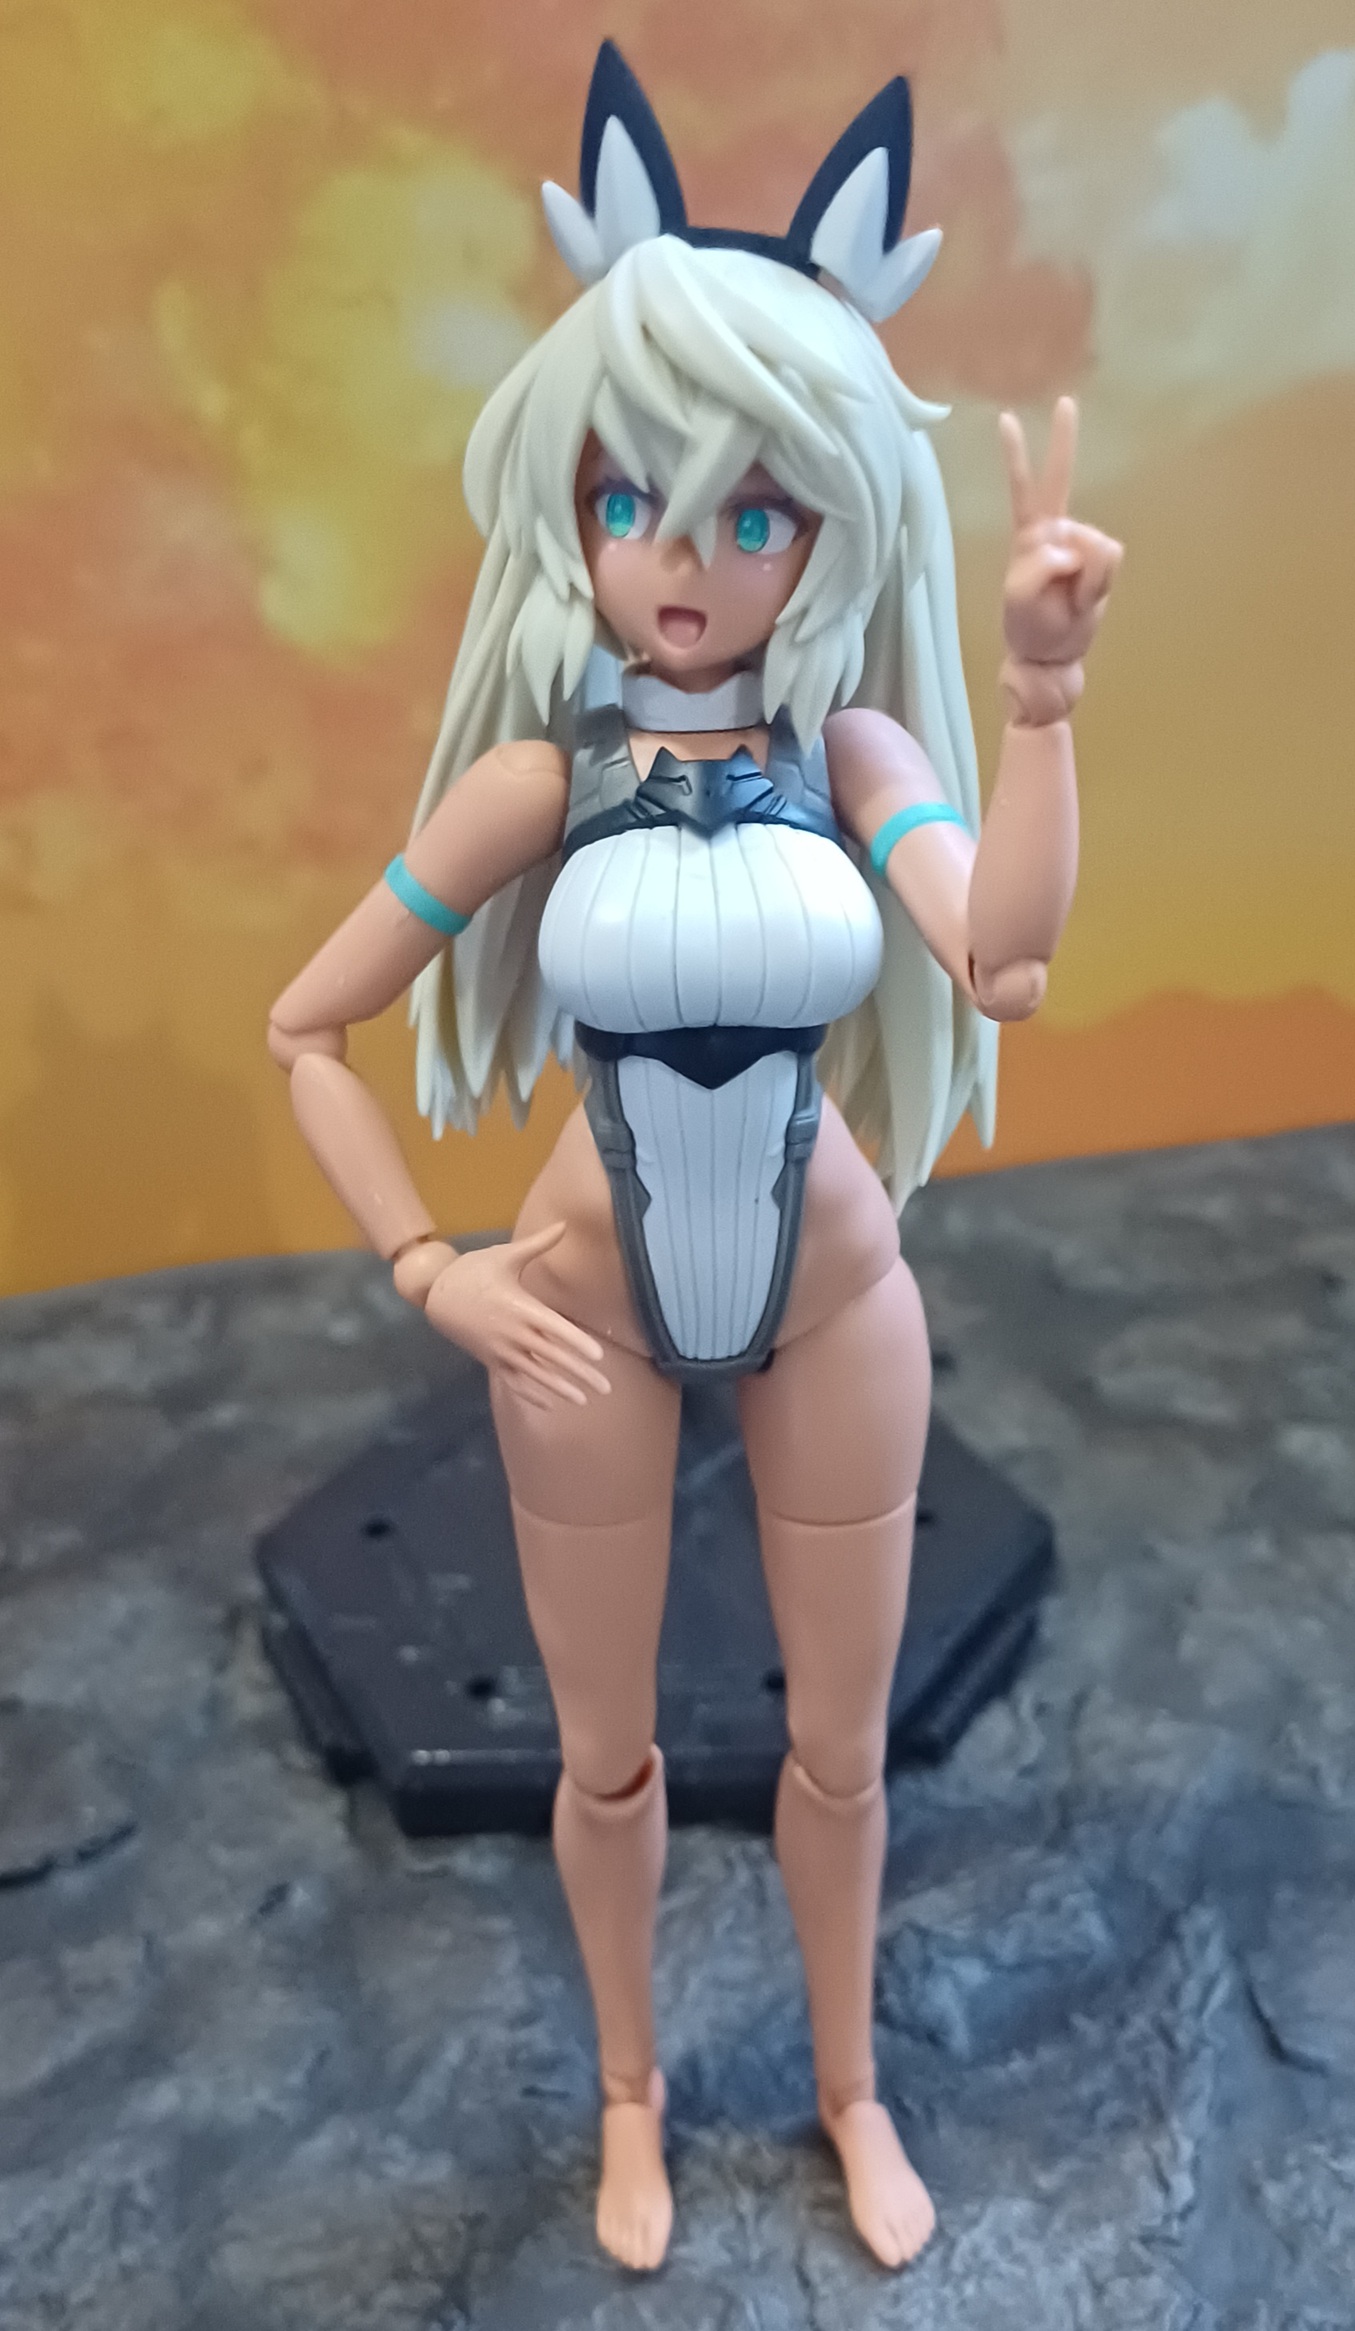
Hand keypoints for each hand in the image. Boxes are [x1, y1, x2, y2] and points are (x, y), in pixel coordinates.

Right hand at [421, 1221, 611, 1411]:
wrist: (436, 1293)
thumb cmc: (473, 1271)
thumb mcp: (504, 1255)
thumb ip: (537, 1244)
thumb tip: (564, 1224)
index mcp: (521, 1307)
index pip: (556, 1330)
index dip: (577, 1343)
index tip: (598, 1356)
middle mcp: (514, 1333)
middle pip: (552, 1357)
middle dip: (580, 1373)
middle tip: (606, 1388)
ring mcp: (501, 1350)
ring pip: (536, 1374)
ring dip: (561, 1388)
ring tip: (585, 1400)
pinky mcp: (491, 1360)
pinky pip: (513, 1382)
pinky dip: (531, 1393)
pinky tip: (550, 1403)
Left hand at [999, 397, 1121, 670]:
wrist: (1053, 655)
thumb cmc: (1030, 628)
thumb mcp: (1023, 600)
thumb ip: (1043, 567)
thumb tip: (1070, 550)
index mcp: (1028, 537)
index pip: (1022, 490)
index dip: (1016, 457)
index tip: (1006, 418)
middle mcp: (1055, 532)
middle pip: (1061, 481)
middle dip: (1063, 442)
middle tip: (1065, 402)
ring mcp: (1080, 544)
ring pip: (1096, 543)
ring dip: (1088, 577)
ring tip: (1071, 601)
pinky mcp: (1100, 560)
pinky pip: (1109, 558)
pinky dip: (1099, 581)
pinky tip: (1085, 598)